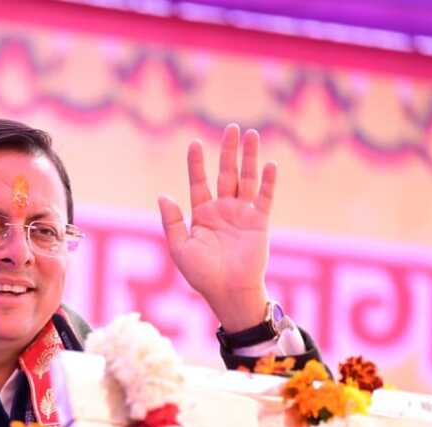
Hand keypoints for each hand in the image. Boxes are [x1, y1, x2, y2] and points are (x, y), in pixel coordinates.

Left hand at [158, 123, 275, 331]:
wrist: (228, 292)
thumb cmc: (202, 275)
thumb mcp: (180, 249)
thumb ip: (172, 222)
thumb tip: (163, 195)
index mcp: (202, 215)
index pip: (199, 182)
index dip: (196, 163)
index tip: (194, 143)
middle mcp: (223, 210)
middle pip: (226, 174)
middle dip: (228, 152)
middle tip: (231, 129)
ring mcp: (243, 214)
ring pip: (247, 180)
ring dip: (249, 158)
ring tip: (251, 135)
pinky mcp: (260, 223)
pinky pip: (265, 198)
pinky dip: (268, 182)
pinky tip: (268, 164)